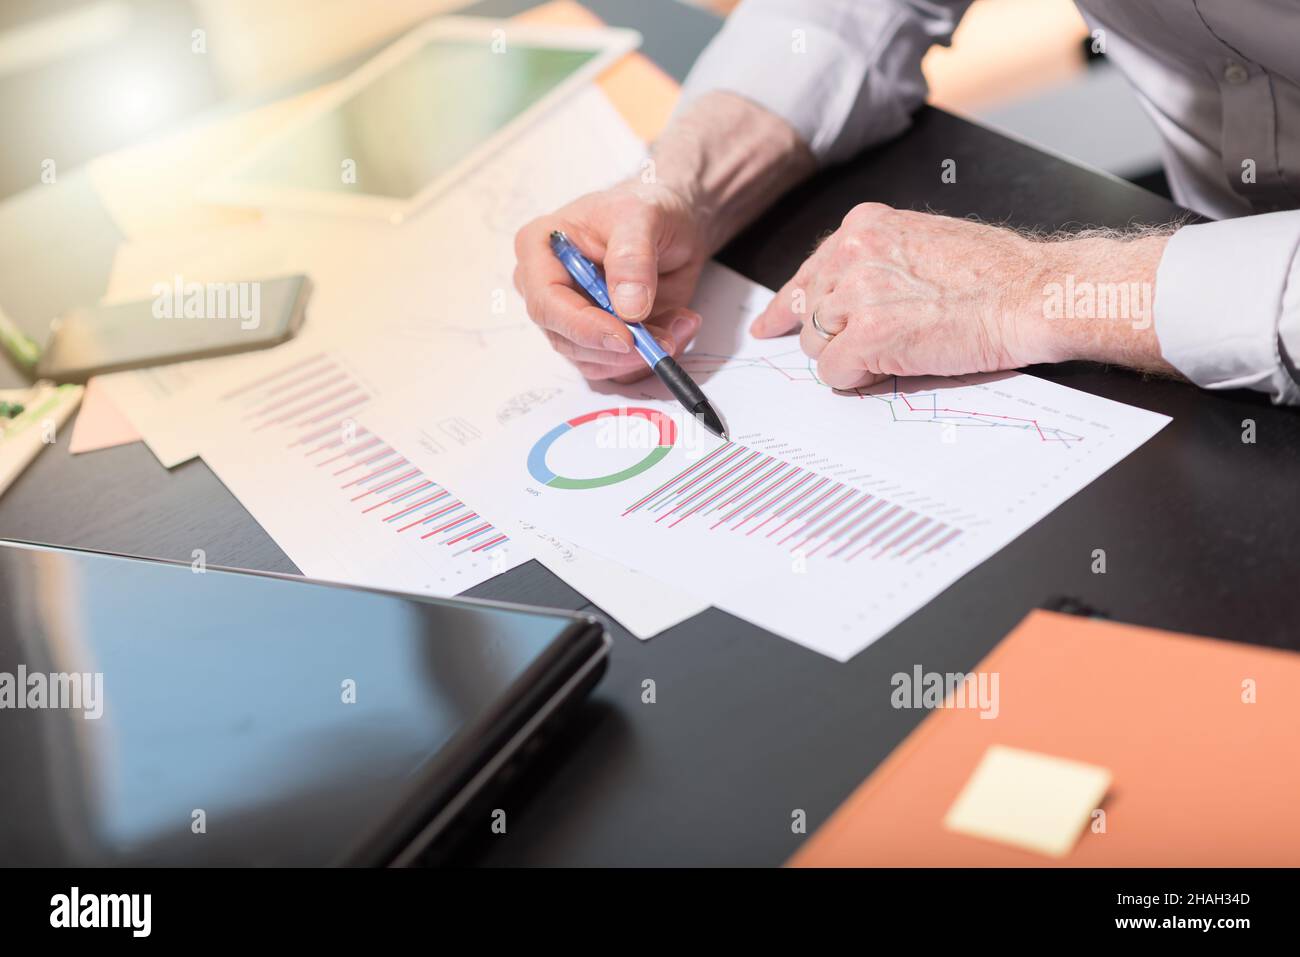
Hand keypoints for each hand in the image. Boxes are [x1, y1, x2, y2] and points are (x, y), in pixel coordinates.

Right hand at [513, 182, 706, 380]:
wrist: (671, 223)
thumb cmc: (646, 208)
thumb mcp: (642, 217)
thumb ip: (632, 258)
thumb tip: (628, 307)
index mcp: (539, 250)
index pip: (547, 302)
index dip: (583, 327)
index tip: (626, 336)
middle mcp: (547, 289)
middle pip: (567, 341)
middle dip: (619, 349)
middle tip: (666, 338)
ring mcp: (571, 318)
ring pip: (594, 362)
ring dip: (640, 355)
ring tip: (681, 322)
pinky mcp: (598, 339)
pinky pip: (618, 367)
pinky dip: (650, 357)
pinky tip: (677, 327)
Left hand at [750, 204, 1173, 387]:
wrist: (1031, 294)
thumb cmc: (994, 275)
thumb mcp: (921, 244)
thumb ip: (874, 262)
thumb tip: (839, 294)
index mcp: (864, 226)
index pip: (807, 271)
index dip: (787, 306)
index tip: (769, 325)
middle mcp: (852, 252)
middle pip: (808, 314)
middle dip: (834, 336)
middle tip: (871, 346)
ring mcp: (856, 294)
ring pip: (816, 346)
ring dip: (850, 358)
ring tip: (899, 347)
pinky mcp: (867, 335)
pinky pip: (834, 374)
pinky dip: (858, 380)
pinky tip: (893, 366)